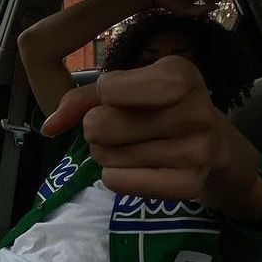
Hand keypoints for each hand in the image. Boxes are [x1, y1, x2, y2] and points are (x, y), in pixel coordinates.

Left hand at [42, 56, 224, 198]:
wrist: (212, 142)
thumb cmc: (159, 106)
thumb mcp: (129, 87)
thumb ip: (83, 98)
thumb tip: (49, 127)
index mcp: (181, 75)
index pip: (108, 89)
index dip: (102, 96)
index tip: (119, 95)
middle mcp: (196, 112)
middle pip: (99, 126)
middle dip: (97, 128)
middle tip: (121, 127)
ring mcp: (197, 152)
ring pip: (106, 157)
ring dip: (107, 153)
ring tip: (134, 145)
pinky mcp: (189, 186)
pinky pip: (117, 182)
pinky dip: (115, 175)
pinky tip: (138, 166)